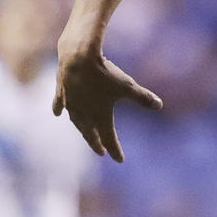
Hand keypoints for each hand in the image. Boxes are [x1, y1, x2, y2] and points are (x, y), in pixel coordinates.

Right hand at [53, 47, 163, 162]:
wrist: (78, 56)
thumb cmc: (104, 73)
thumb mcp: (127, 85)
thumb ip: (143, 97)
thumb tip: (159, 105)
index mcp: (100, 115)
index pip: (108, 138)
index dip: (115, 149)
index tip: (119, 160)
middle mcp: (84, 112)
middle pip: (90, 132)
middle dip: (96, 143)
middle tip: (101, 151)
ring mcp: (70, 102)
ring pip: (75, 120)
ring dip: (81, 128)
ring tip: (84, 132)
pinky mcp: (61, 89)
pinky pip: (59, 103)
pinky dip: (59, 108)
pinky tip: (57, 113)